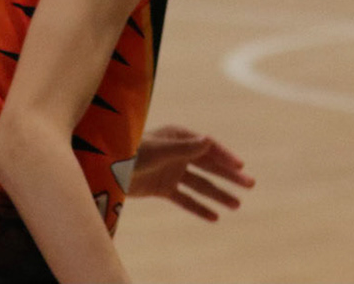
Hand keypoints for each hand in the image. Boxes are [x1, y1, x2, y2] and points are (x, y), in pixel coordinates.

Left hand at [129, 125, 253, 220]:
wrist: (103, 170)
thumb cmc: (130, 153)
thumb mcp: (159, 149)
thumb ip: (184, 148)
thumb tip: (209, 142)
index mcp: (180, 137)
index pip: (209, 148)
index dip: (226, 157)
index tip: (241, 166)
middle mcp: (180, 153)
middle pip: (210, 167)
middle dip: (230, 176)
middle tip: (250, 185)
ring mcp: (172, 172)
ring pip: (201, 185)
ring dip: (218, 195)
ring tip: (237, 205)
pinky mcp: (163, 188)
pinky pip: (185, 199)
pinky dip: (198, 207)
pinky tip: (214, 217)